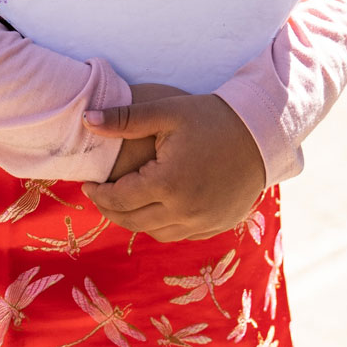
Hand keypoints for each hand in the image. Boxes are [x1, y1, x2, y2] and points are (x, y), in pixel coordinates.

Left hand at [81, 92, 265, 241]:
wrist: (260, 133)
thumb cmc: (210, 117)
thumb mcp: (165, 112)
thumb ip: (123, 119)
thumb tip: (86, 121)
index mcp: (167, 183)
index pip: (119, 199)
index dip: (98, 194)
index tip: (88, 184)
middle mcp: (184, 210)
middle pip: (133, 221)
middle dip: (111, 210)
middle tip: (100, 196)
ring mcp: (203, 222)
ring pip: (155, 232)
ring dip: (135, 220)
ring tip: (125, 201)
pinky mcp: (217, 225)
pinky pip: (180, 234)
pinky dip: (162, 225)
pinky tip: (155, 208)